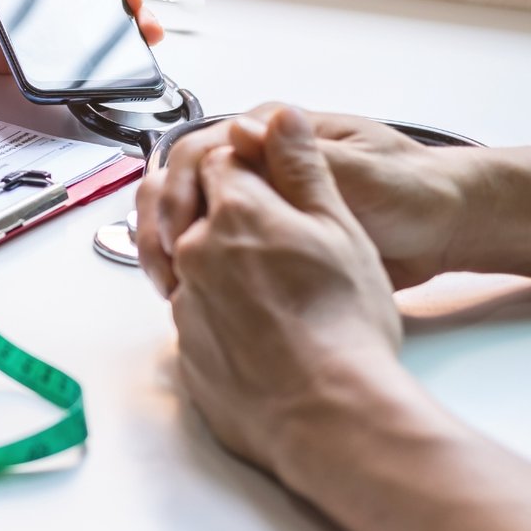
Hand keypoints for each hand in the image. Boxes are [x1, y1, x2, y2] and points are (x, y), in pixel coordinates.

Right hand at [137, 105, 468, 296]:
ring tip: (171, 287)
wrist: (444, 228)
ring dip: (171, 249)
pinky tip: (193, 294)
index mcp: (272, 133)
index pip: (198, 152)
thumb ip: (303, 157)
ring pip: (190, 216)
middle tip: (165, 268)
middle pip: (181, 183)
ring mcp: (257, 197)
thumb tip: (242, 131)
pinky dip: (195, 268)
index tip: (179, 236)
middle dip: (162, 224)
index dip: (178, 193)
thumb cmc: (412, 191)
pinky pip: (212, 246)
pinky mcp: (264, 233)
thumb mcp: (361, 173)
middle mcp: (256, 161)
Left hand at [169, 107, 404, 473]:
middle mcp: (195, 252)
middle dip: (226, 216)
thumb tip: (277, 116)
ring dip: (222, 267)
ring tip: (275, 292)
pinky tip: (263, 332)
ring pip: (193, 264)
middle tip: (273, 241)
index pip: (222, 162)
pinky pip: (195, 314)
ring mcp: (185, 302)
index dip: (249, 169)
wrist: (331, 414)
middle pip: (197, 212)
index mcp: (234, 213)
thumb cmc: (345, 324)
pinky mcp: (185, 348)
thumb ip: (300, 168)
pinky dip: (220, 313)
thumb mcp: (338, 228)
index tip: (273, 186)